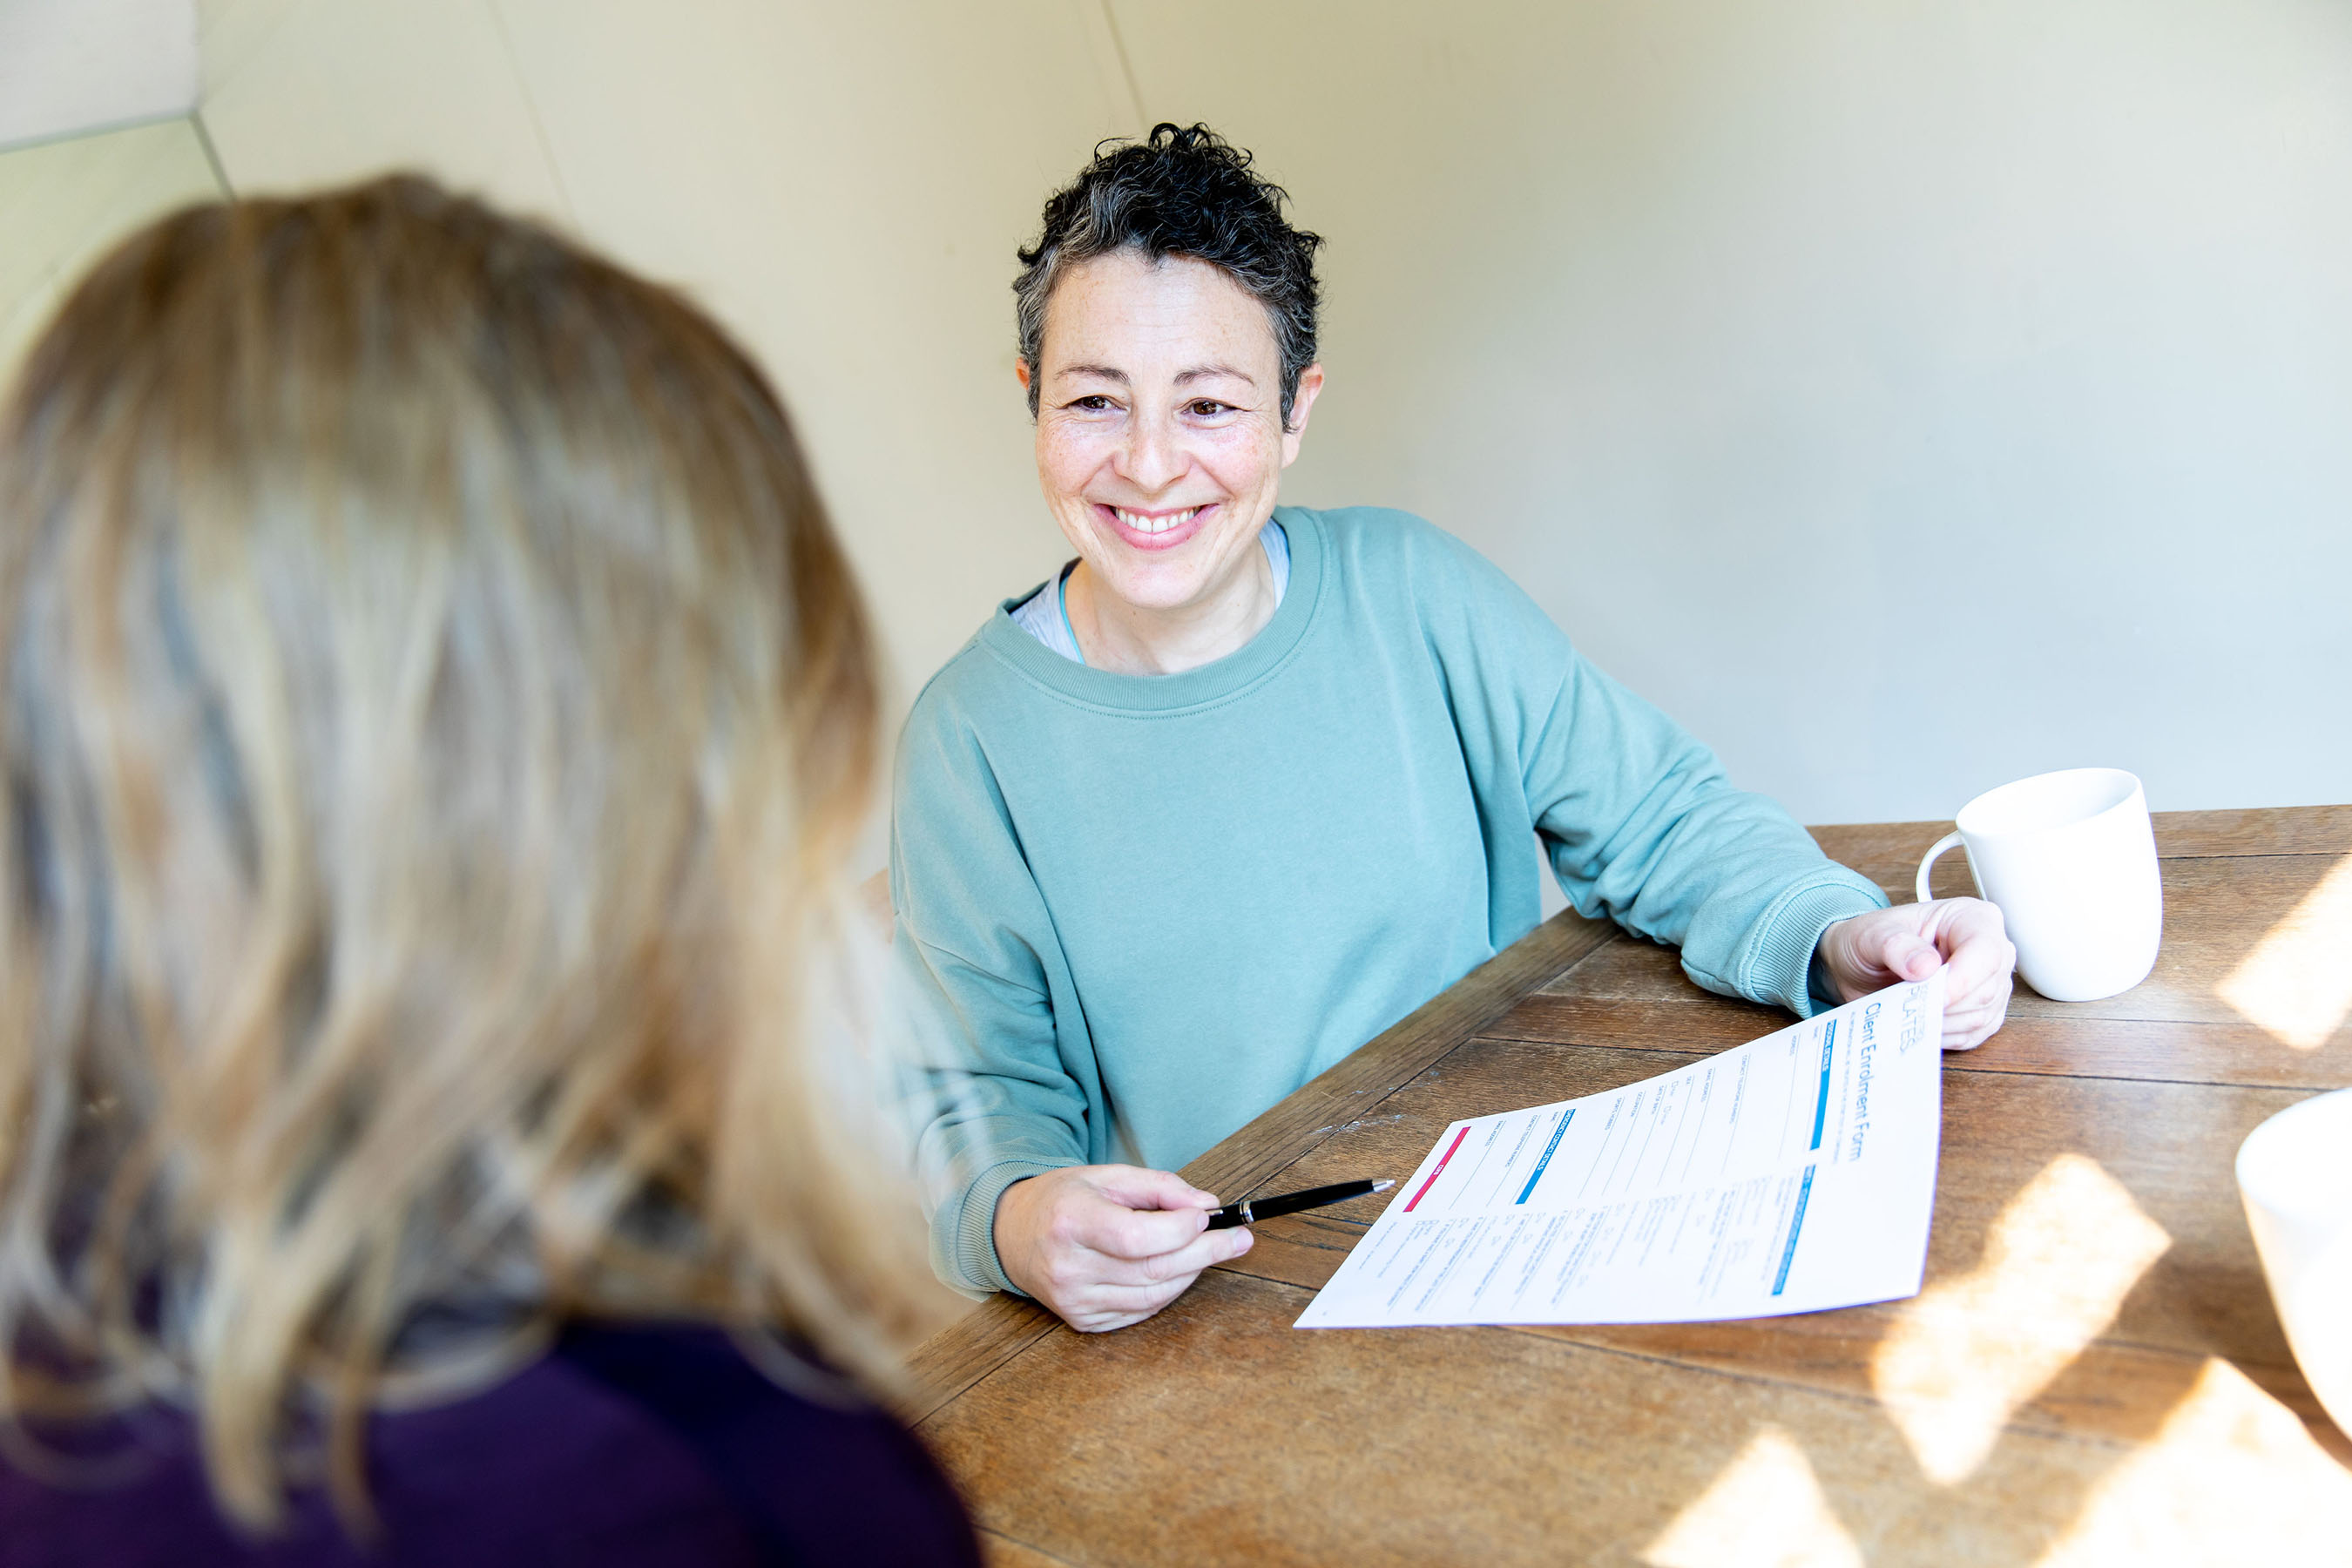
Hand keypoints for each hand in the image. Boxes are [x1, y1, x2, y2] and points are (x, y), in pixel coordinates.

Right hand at [993, 1164, 1252, 1331]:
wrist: (1013, 1234)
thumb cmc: (1064, 1200)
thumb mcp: (1107, 1176)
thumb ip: (1160, 1187)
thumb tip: (1207, 1207)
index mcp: (1070, 1222)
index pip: (1136, 1237)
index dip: (1180, 1230)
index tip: (1208, 1216)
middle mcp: (1068, 1267)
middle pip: (1152, 1270)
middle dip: (1205, 1253)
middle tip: (1239, 1238)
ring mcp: (1073, 1300)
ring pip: (1152, 1296)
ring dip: (1191, 1273)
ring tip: (1213, 1251)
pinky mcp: (1081, 1321)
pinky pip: (1139, 1311)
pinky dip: (1167, 1291)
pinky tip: (1179, 1270)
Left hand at [1816, 898, 2015, 1049]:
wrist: (1861, 966)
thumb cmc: (1871, 941)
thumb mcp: (1871, 934)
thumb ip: (1896, 945)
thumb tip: (1925, 967)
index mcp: (1972, 918)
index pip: (1986, 953)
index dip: (1961, 980)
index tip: (1929, 996)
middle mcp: (1990, 951)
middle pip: (1986, 990)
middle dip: (1944, 1005)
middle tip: (1907, 1003)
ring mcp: (1991, 984)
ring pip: (1980, 1017)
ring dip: (1940, 1022)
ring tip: (1908, 1009)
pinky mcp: (1982, 1013)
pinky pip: (1973, 1035)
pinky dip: (1943, 1035)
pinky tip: (1919, 1023)